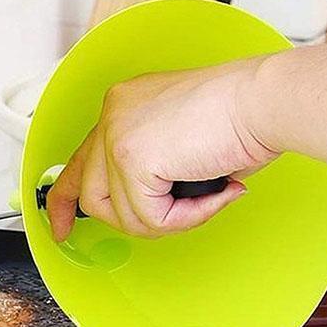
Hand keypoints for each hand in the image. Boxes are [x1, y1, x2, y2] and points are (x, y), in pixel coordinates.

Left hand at [47, 58, 278, 241]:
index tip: (61, 225)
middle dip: (130, 220)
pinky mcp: (133, 157)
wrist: (264, 100)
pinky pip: (151, 217)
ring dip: (168, 220)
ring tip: (204, 198)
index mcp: (120, 109)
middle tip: (167, 218)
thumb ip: (149, 169)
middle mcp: (112, 116)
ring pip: (123, 215)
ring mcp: (118, 135)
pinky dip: (185, 218)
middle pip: (93, 197)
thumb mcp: (177, 142)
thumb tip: (143, 208)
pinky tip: (214, 194)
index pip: (78, 163)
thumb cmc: (239, 116)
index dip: (64, 201)